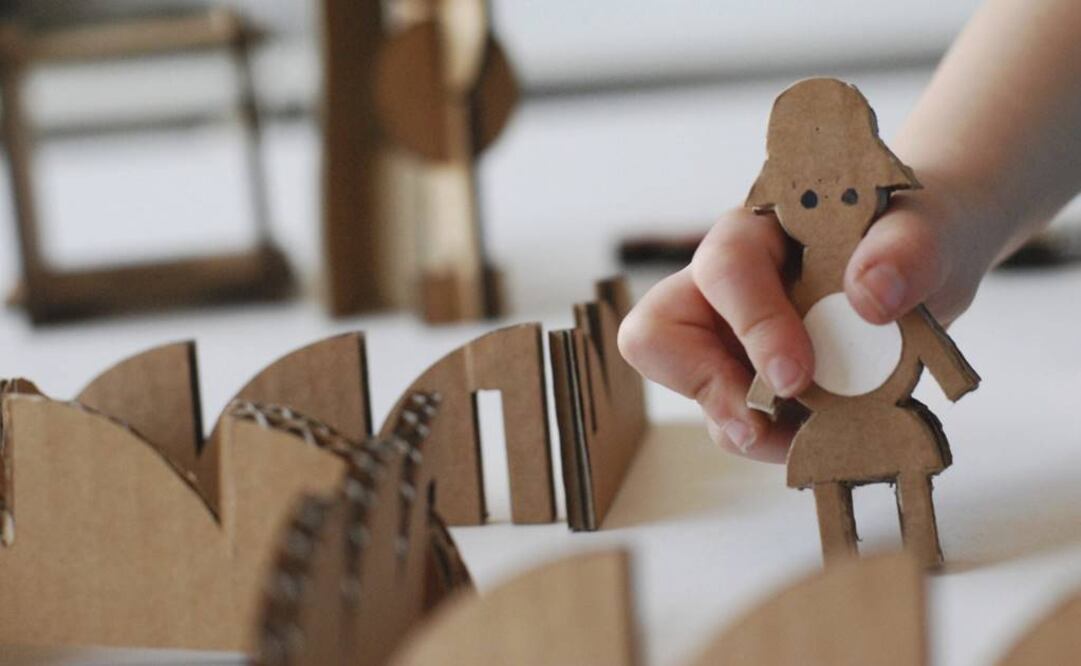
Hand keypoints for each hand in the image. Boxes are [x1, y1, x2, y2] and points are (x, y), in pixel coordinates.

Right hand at [617, 173, 994, 461]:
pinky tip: (824, 433)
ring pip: (693, 392)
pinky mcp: (749, 382)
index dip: (752, 324)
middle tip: (765, 421)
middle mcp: (723, 289)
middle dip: (708, 387)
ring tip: (814, 434)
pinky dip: (776, 442)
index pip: (724, 270)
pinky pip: (737, 424)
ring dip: (746, 427)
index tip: (796, 377)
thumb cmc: (913, 235)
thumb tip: (870, 296)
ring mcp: (727, 339)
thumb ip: (908, 249)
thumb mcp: (929, 230)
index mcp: (756, 233)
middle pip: (657, 335)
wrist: (925, 268)